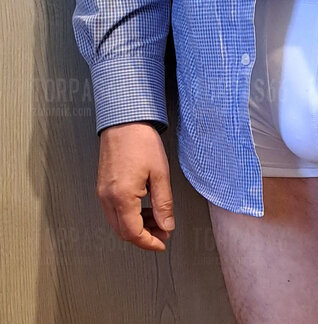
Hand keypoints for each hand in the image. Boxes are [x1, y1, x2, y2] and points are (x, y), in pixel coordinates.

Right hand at [96, 121, 174, 250]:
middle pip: (123, 231)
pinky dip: (129, 215)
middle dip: (144, 236)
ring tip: (157, 218)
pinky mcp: (102, 186)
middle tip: (163, 231)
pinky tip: (144, 207)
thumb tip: (167, 225)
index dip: (149, 242)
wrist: (124, 121)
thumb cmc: (141, 142)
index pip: (133, 233)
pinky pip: (114, 210)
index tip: (162, 243)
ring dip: (137, 226)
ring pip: (117, 222)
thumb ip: (163, 203)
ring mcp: (102, 192)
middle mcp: (107, 198)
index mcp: (121, 197)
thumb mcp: (160, 174)